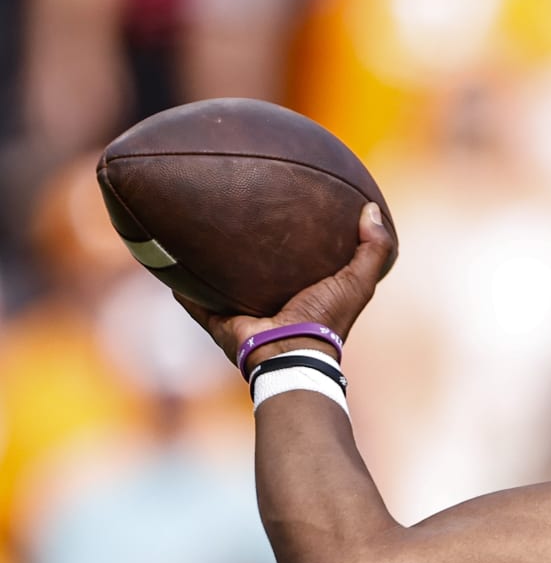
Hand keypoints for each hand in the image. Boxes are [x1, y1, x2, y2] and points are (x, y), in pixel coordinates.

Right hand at [179, 203, 395, 370]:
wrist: (290, 353)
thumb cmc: (325, 319)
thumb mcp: (357, 281)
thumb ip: (373, 248)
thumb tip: (372, 208)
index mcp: (301, 293)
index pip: (295, 260)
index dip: (292, 238)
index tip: (284, 209)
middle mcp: (269, 301)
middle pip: (251, 269)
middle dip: (241, 246)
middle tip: (231, 213)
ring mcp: (241, 311)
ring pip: (218, 281)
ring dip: (206, 262)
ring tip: (193, 230)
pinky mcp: (217, 320)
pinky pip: (191, 299)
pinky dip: (179, 284)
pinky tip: (165, 260)